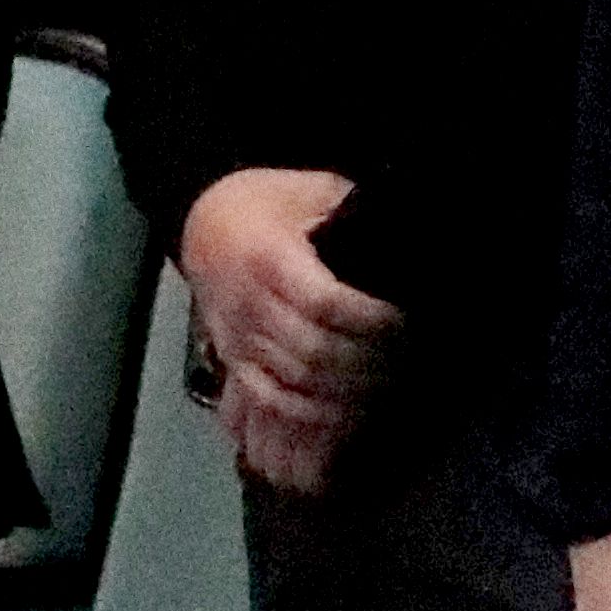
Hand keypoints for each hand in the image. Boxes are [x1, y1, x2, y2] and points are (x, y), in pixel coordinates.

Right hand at [180, 168, 397, 497]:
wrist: (204, 221)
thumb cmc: (269, 203)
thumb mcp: (312, 190)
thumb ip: (351, 210)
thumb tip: (406, 231)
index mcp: (267, 258)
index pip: (323, 303)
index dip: (368, 321)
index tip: (402, 324)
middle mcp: (247, 305)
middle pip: (311, 353)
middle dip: (364, 366)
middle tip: (403, 363)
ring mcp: (237, 340)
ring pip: (289, 387)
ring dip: (342, 398)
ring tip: (382, 390)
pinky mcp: (233, 363)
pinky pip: (266, 405)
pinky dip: (306, 421)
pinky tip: (343, 419)